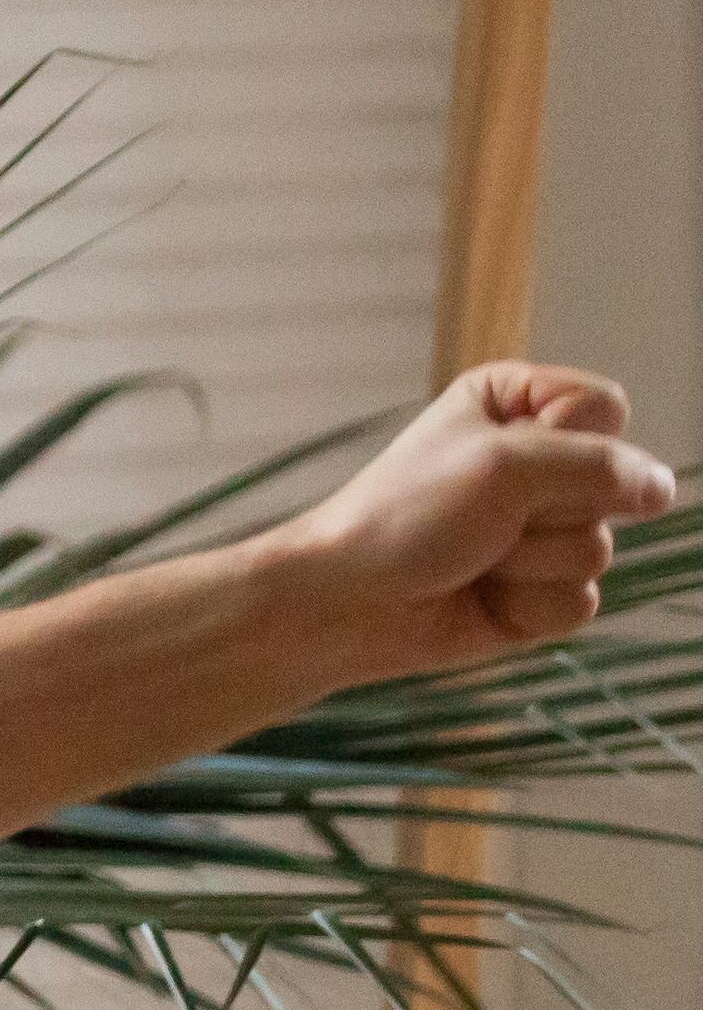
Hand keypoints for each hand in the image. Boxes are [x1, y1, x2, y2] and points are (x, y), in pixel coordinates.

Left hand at [276, 361, 677, 675]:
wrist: (345, 603)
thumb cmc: (404, 516)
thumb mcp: (503, 465)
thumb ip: (599, 467)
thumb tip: (664, 489)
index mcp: (516, 404)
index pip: (606, 409)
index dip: (568, 440)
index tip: (500, 457)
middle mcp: (536, 461)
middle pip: (616, 484)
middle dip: (547, 512)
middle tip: (481, 519)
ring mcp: (542, 528)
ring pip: (601, 549)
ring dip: (532, 564)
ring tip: (475, 559)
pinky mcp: (541, 588)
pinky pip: (583, 601)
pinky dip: (531, 605)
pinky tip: (483, 598)